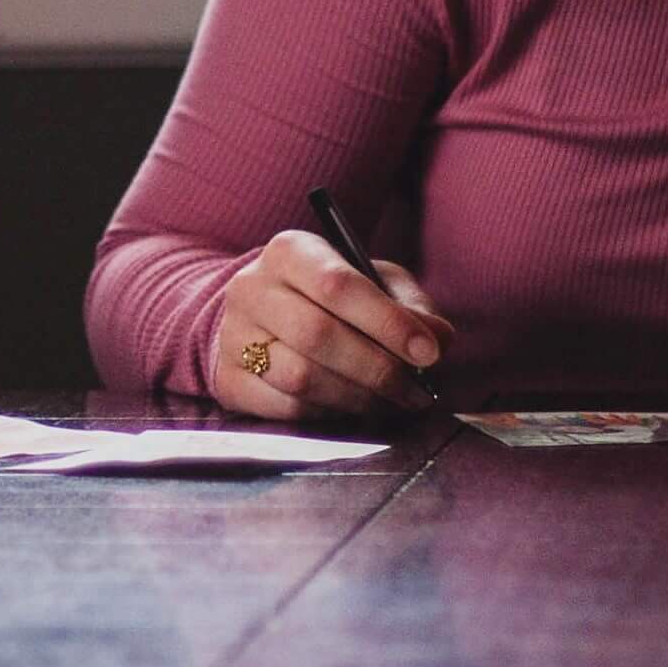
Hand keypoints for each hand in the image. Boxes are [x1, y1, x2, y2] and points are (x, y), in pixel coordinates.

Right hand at [207, 229, 452, 420]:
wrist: (260, 318)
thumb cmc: (329, 298)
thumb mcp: (374, 283)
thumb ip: (409, 306)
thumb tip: (438, 340)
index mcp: (290, 251)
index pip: (338, 285)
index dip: (388, 323)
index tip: (428, 354)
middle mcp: (252, 288)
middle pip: (317, 335)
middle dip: (377, 369)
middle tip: (415, 390)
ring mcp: (234, 336)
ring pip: (301, 377)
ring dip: (357, 398)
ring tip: (390, 402)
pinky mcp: (229, 380)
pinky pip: (286, 409)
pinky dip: (329, 415)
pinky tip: (352, 408)